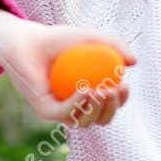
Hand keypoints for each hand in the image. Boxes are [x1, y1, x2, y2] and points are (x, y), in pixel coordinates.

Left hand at [0, 5, 133, 127]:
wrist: (27, 40)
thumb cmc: (58, 39)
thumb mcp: (91, 38)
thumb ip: (114, 46)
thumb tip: (134, 62)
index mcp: (89, 94)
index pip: (110, 104)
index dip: (121, 100)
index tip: (125, 85)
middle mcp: (76, 106)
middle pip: (101, 119)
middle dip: (111, 109)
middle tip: (114, 90)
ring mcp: (60, 110)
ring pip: (85, 121)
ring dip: (97, 109)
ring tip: (102, 90)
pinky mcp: (44, 111)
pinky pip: (64, 114)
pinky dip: (78, 104)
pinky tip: (86, 90)